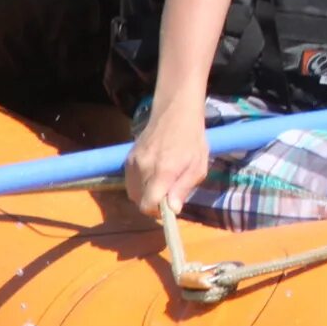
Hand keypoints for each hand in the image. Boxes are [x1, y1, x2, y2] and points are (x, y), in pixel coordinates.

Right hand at [122, 101, 209, 218]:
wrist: (175, 113)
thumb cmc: (192, 140)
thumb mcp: (198, 166)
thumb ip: (183, 188)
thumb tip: (172, 210)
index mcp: (163, 170)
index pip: (148, 204)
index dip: (157, 212)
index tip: (167, 208)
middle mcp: (144, 167)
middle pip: (139, 201)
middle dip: (153, 203)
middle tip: (167, 194)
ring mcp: (133, 162)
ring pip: (133, 193)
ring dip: (145, 194)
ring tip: (161, 183)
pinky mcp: (128, 158)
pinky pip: (129, 181)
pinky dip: (139, 184)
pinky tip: (152, 175)